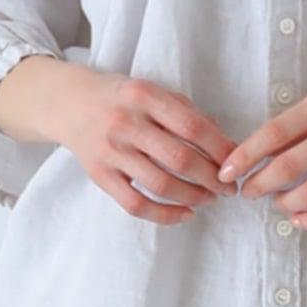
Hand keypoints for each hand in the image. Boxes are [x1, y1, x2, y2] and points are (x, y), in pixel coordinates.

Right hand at [50, 70, 239, 224]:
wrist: (70, 104)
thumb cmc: (123, 98)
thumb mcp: (154, 92)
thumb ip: (187, 113)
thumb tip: (225, 144)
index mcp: (144, 96)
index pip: (192, 127)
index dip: (219, 148)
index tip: (235, 161)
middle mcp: (126, 123)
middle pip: (179, 158)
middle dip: (212, 178)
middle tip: (228, 187)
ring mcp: (111, 152)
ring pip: (160, 184)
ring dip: (194, 196)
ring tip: (211, 198)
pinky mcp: (100, 176)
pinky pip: (135, 204)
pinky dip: (165, 215)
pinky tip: (186, 214)